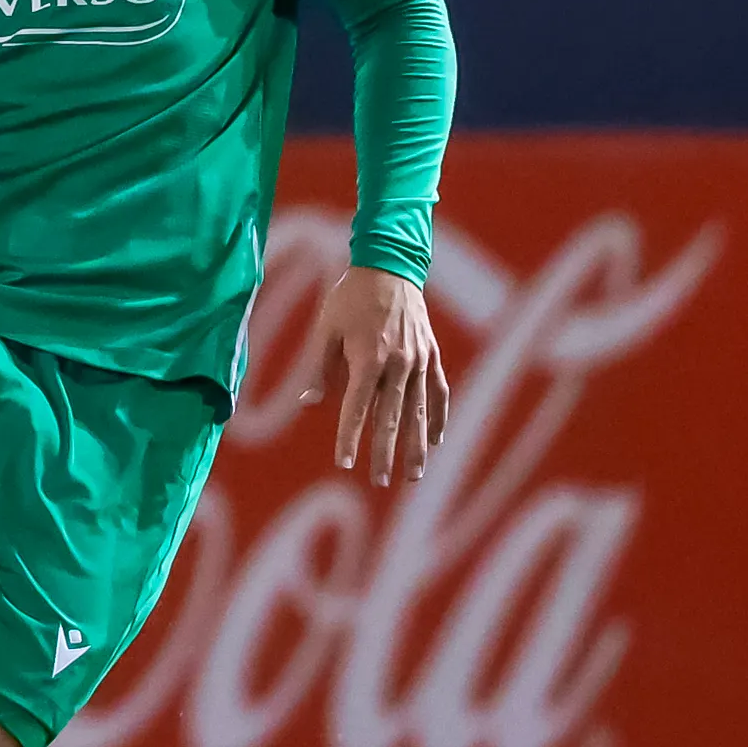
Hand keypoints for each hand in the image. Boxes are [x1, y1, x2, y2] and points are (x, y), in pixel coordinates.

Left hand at [301, 264, 449, 485]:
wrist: (390, 265)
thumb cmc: (350, 297)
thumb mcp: (327, 328)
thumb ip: (321, 368)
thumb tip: (309, 402)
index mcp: (368, 357)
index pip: (356, 407)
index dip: (349, 436)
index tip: (344, 463)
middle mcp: (398, 363)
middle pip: (390, 417)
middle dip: (384, 452)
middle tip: (380, 481)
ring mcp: (419, 360)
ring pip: (419, 411)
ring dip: (416, 446)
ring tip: (414, 476)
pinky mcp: (432, 355)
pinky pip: (438, 392)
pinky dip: (438, 417)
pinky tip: (436, 441)